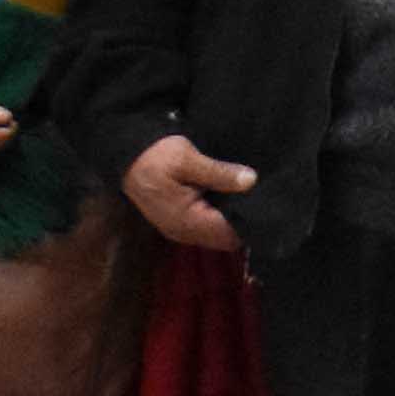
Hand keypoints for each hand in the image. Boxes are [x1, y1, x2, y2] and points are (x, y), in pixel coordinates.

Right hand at [121, 134, 255, 251]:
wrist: (129, 156)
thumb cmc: (157, 157)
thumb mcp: (188, 159)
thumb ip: (220, 173)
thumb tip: (251, 181)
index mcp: (187, 221)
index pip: (229, 234)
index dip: (249, 222)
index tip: (265, 204)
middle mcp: (184, 232)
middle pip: (226, 239)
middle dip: (244, 223)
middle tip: (264, 200)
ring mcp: (181, 230)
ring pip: (218, 236)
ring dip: (233, 222)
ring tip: (252, 199)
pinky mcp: (180, 223)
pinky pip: (208, 228)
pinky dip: (222, 218)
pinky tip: (234, 200)